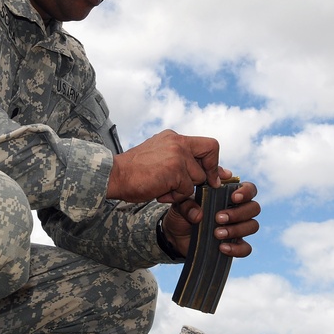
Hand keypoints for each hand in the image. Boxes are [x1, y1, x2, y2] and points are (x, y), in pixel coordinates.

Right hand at [106, 130, 220, 203]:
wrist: (114, 175)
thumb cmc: (134, 172)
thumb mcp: (161, 160)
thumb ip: (185, 163)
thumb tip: (219, 175)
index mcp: (173, 137)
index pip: (209, 145)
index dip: (213, 163)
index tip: (212, 177)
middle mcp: (178, 142)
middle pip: (209, 158)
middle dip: (204, 176)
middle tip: (187, 185)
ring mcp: (177, 154)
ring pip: (197, 178)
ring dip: (182, 189)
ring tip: (162, 188)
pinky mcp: (175, 170)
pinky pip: (186, 190)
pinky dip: (174, 196)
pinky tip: (159, 192)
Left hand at [163, 179, 259, 257]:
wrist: (176, 236)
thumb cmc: (183, 214)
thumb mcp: (181, 205)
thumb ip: (188, 205)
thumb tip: (198, 214)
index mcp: (229, 195)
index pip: (249, 189)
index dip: (246, 192)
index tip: (234, 197)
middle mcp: (238, 210)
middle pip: (254, 208)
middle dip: (238, 213)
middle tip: (218, 218)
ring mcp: (238, 228)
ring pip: (253, 226)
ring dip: (237, 229)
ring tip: (217, 233)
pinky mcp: (235, 245)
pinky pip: (246, 248)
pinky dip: (237, 248)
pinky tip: (222, 248)